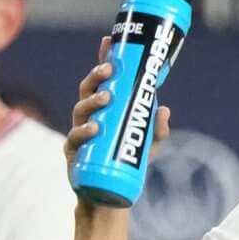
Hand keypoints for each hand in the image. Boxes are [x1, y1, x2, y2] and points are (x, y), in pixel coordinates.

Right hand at [67, 36, 169, 177]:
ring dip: (92, 100)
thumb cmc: (125, 165)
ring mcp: (78, 134)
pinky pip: (75, 138)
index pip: (101, 80)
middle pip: (87, 90)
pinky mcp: (73, 153)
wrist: (108, 198)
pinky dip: (83, 132)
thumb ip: (157, 130)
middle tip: (109, 68)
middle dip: (96, 76)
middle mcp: (87, 117)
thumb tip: (165, 110)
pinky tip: (93, 128)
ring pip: (80, 110)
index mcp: (102, 109)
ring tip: (106, 96)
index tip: (108, 41)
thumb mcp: (147, 147)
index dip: (103, 59)